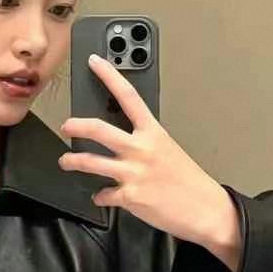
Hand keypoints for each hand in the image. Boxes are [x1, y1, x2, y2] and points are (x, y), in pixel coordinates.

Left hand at [57, 56, 239, 252]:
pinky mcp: (130, 196)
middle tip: (66, 125)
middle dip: (77, 125)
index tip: (95, 62)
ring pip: (91, 162)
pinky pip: (104, 194)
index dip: (109, 76)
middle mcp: (141, 149)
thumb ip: (144, 142)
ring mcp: (134, 173)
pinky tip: (101, 196)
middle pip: (99, 129)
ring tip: (66, 161)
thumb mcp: (168, 149)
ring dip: (73, 161)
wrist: (206, 209)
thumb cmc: (189, 180)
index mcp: (153, 132)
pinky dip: (100, 196)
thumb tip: (123, 140)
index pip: (128, 96)